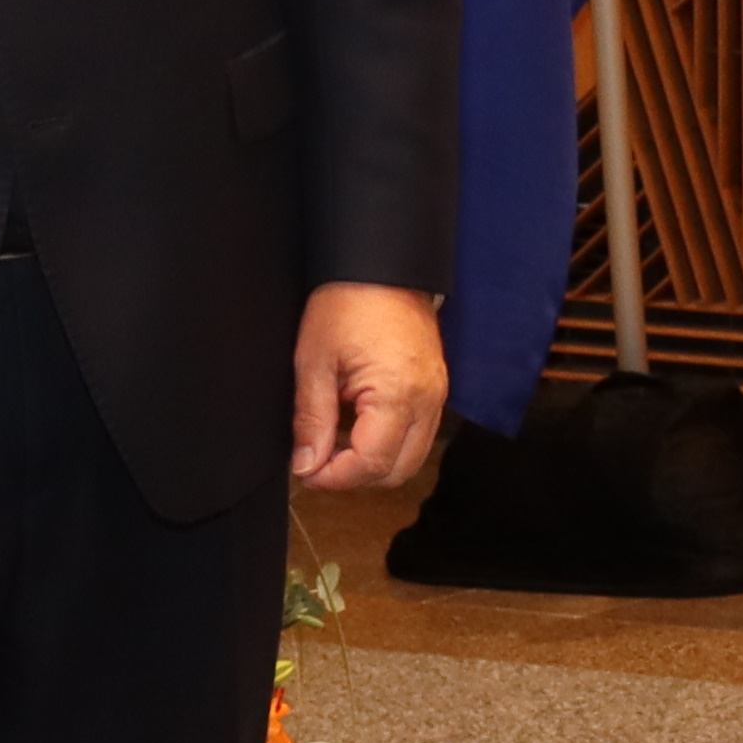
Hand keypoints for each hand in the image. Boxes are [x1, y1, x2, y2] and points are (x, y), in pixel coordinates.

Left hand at [291, 283, 448, 493]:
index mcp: (398, 394)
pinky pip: (418, 433)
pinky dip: (389, 442)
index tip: (305, 470)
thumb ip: (311, 421)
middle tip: (318, 461)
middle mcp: (428, 400)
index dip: (334, 477)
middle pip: (398, 471)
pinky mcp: (436, 387)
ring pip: (410, 457)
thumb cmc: (347, 303)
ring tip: (335, 442)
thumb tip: (305, 465)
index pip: (371, 463)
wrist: (383, 264)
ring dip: (373, 462)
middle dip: (355, 476)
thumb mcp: (315, 363)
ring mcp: (437, 394)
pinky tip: (357, 425)